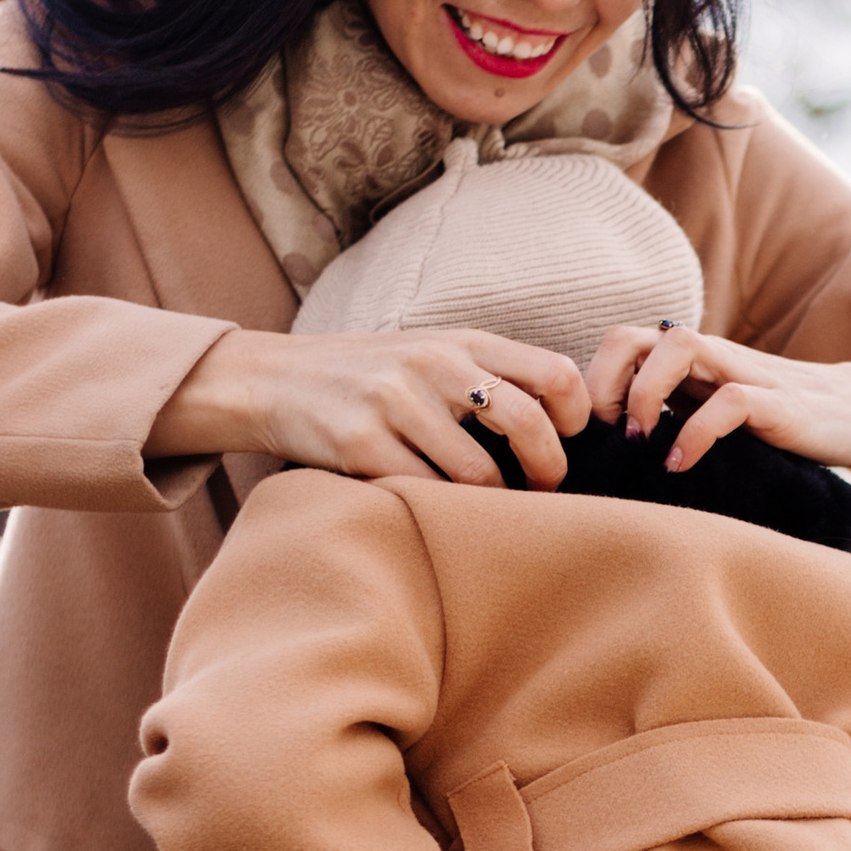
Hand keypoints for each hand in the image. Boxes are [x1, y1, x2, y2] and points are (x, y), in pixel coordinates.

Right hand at [151, 326, 591, 489]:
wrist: (275, 379)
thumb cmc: (372, 375)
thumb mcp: (434, 355)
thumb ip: (491, 375)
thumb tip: (565, 424)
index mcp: (462, 342)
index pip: (554, 372)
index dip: (576, 415)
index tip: (569, 442)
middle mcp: (433, 365)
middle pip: (527, 422)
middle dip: (548, 469)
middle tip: (543, 491)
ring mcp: (394, 403)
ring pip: (477, 472)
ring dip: (491, 501)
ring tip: (487, 506)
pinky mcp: (359, 443)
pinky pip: (423, 491)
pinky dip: (440, 508)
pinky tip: (436, 507)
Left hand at [588, 321, 850, 501]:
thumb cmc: (779, 422)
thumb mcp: (716, 415)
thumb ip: (676, 417)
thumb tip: (615, 458)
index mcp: (691, 363)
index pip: (622, 343)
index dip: (594, 381)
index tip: (591, 434)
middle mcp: (711, 358)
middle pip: (636, 336)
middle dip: (606, 381)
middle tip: (607, 433)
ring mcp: (744, 374)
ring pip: (679, 346)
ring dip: (645, 393)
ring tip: (641, 443)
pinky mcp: (778, 402)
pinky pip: (730, 402)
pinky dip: (697, 433)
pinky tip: (682, 466)